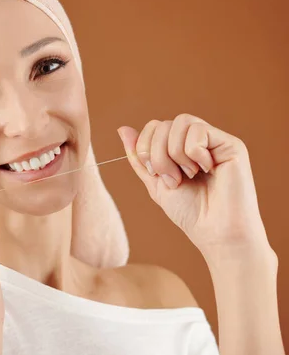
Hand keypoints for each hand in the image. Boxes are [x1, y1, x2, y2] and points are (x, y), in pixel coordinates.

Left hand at [117, 113, 270, 255]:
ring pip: (181, 122)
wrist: (215, 232)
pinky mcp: (231, 145)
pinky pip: (199, 130)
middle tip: (171, 179)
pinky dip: (194, 153)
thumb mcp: (154, 182)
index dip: (145, 146)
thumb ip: (139, 157)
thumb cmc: (189, 212)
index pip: (154, 126)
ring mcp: (215, 140)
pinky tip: (206, 170)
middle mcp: (199, 140)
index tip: (154, 174)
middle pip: (164, 124)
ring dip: (174, 154)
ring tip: (187, 176)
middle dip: (157, 154)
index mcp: (181, 148)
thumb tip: (122, 129)